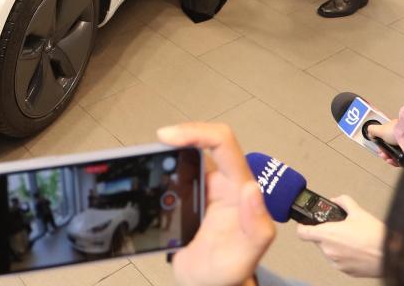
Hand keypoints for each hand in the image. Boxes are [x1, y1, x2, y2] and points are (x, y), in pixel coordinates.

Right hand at [158, 122, 273, 285]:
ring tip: (147, 158)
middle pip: (202, 141)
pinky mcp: (189, 195)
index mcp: (238, 190)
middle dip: (178, 137)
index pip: (223, 144)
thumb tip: (252, 189)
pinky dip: (160, 167)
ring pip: (186, 154)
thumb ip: (256, 227)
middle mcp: (223, 183)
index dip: (197, 132)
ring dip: (167, 151)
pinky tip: (147, 173)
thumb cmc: (229, 274)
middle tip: (154, 145)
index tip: (169, 137)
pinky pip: (175, 172)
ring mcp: (205, 188)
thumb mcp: (245, 258)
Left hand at [295, 195, 385, 277]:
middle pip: (317, 241)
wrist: (391, 255)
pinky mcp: (346, 271)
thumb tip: (337, 200)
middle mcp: (329, 251)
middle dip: (326, 234)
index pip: (302, 233)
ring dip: (335, 245)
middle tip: (340, 229)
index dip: (303, 227)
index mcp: (327, 235)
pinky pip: (339, 261)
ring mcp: (337, 263)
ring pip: (328, 251)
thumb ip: (343, 202)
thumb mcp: (358, 211)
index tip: (307, 224)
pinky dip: (344, 255)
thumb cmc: (375, 236)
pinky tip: (357, 249)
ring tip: (352, 239)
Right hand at [364, 120, 401, 164]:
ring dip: (389, 158)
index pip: (386, 140)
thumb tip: (370, 134)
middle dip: (384, 153)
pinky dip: (395, 162)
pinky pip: (401, 161)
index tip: (379, 148)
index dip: (381, 145)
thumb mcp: (380, 129)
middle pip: (390, 149)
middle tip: (382, 154)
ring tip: (387, 159)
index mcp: (394, 131)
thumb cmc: (396, 132)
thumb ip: (372, 130)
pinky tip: (392, 161)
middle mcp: (401, 139)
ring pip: (395, 156)